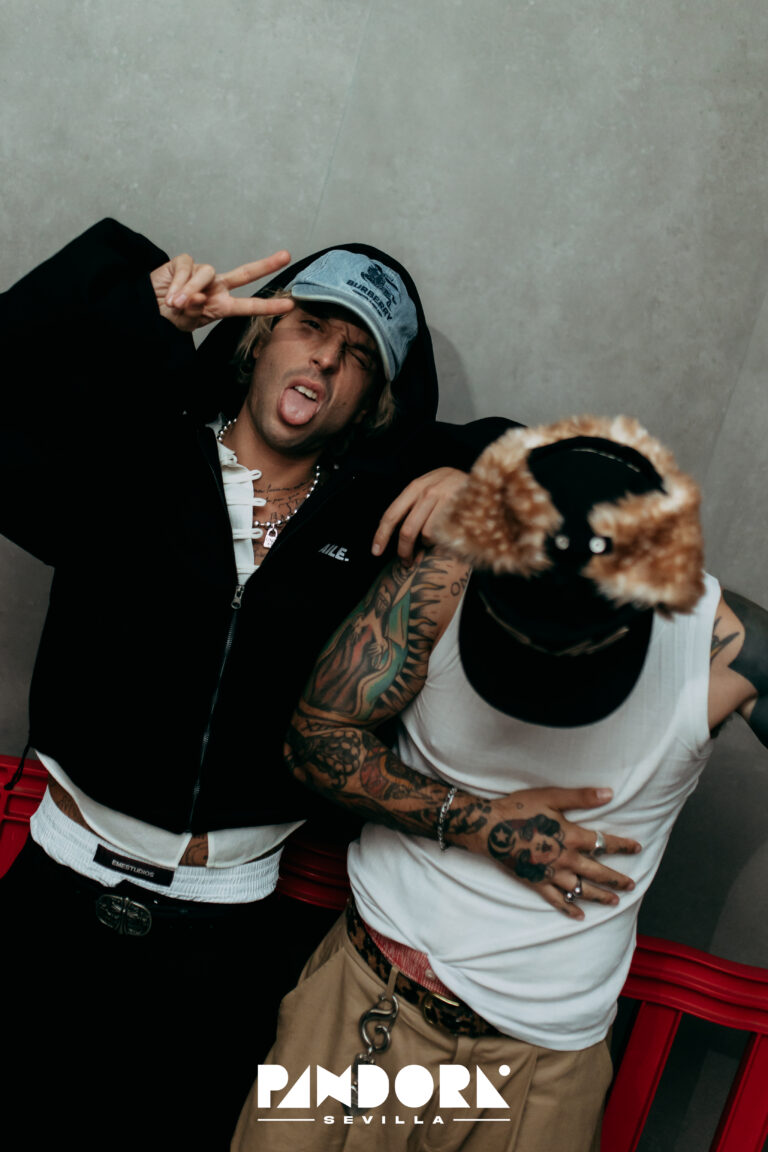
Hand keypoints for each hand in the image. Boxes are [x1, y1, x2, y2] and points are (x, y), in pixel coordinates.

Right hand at [150, 251, 294, 332]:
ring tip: (176, 304)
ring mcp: (201, 273)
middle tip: (286, 256)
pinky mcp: (184, 262)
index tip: (290, 304)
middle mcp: (216, 286)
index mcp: (221, 305)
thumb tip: (200, 295)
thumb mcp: (187, 321)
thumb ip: (196, 310)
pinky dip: (179, 282)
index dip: (268, 306)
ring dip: (191, 289)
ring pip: (207, 273)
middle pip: (244, 273)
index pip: (249, 305)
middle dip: (266, 264)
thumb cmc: (170, 318)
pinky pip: (187, 268)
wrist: (148, 310)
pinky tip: (170, 294)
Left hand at [372, 467, 466, 561]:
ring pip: (426, 535)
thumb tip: (397, 534)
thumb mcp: (430, 486)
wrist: (484, 476)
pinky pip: (445, 534)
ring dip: (429, 542)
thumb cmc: (452, 486)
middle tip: (406, 561)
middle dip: (404, 551)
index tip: (376, 551)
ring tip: (437, 535)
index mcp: (415, 487)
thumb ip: (414, 503)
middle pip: (407, 530)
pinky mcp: (459, 509)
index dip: (381, 535)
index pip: (391, 514)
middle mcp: (427, 491)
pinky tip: (448, 532)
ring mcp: (444, 500)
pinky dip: (443, 539)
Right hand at [453, 786, 640, 920]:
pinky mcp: (537, 883)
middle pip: (598, 872)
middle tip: (631, 886)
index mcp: (572, 837)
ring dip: (600, 896)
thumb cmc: (520, 808)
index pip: (604, 843)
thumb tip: (609, 794)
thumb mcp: (551, 796)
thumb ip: (581, 797)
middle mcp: (566, 859)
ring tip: (614, 901)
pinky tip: (579, 915)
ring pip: (582, 889)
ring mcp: (552, 874)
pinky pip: (556, 900)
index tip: (637, 848)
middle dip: (616, 879)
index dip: (622, 845)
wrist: (489, 828)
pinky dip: (569, 908)